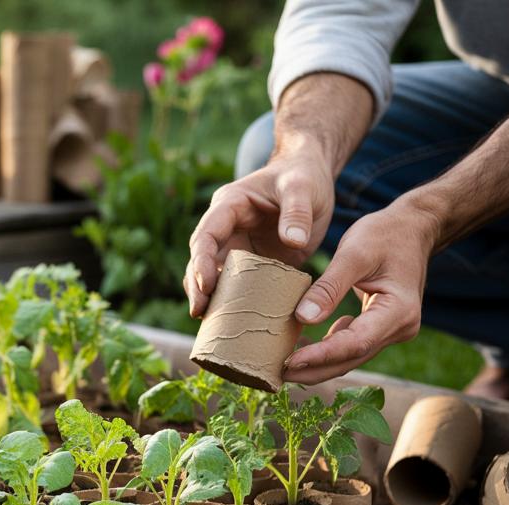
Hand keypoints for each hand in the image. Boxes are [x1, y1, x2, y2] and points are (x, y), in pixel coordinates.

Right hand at [184, 150, 335, 316]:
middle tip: (199, 312)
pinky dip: (233, 302)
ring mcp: (237, 246)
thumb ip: (297, 211)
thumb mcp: (303, 187)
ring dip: (209, 297)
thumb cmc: (303, 176)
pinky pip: (237, 284)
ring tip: (208, 324)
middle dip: (197, 285)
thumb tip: (293, 241)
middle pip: (201, 259)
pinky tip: (232, 323)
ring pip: (213, 275)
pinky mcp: (251, 262)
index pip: (206, 234)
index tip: (206, 284)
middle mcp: (226, 228)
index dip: (202, 259)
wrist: (310, 177)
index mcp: (229, 205)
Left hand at [283, 199, 439, 383]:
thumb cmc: (385, 235)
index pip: (356, 343)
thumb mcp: (354, 253)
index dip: (321, 356)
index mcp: (399, 311)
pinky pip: (351, 344)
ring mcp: (392, 330)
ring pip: (350, 356)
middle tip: (277, 376)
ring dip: (318, 363)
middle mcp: (400, 328)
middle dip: (314, 370)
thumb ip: (329, 287)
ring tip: (282, 366)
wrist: (412, 228)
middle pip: (352, 358)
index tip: (289, 362)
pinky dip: (327, 349)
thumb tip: (302, 319)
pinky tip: (302, 347)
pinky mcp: (380, 327)